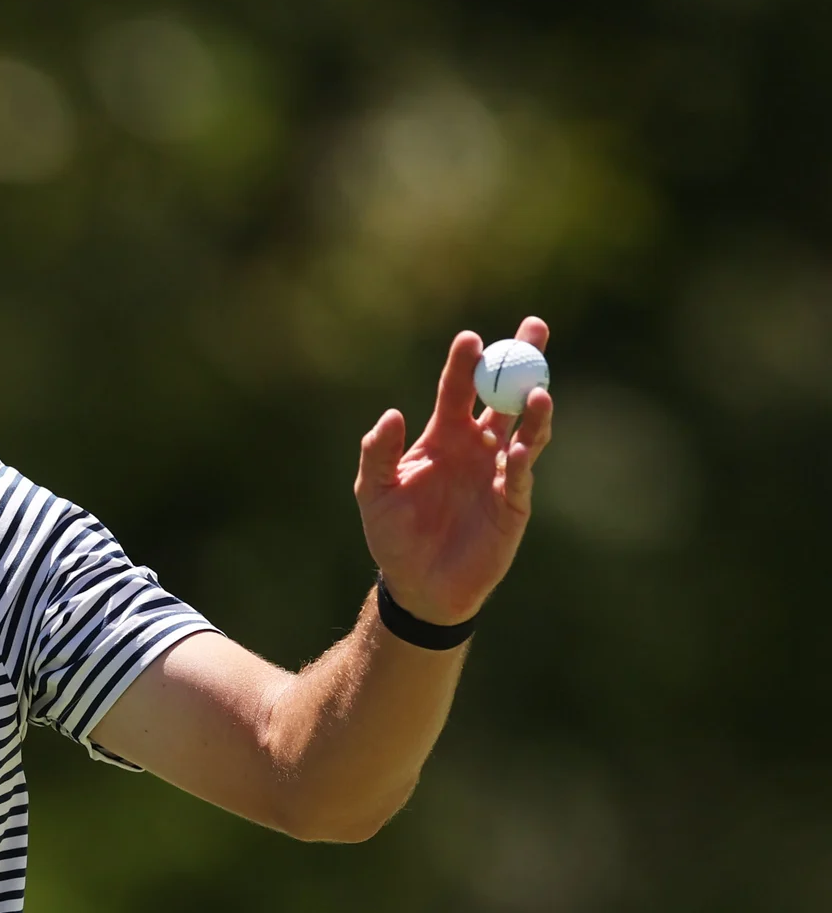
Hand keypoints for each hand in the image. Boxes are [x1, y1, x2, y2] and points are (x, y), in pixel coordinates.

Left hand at [353, 316, 555, 624]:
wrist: (417, 584)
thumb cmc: (394, 534)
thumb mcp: (374, 491)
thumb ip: (377, 453)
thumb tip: (392, 414)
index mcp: (443, 436)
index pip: (457, 390)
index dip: (464, 364)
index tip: (470, 339)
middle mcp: (476, 447)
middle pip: (503, 396)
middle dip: (520, 362)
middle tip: (535, 328)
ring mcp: (497, 472)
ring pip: (523, 430)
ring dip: (533, 409)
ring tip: (537, 388)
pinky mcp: (512, 503)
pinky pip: (520, 475)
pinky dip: (522, 457)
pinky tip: (522, 441)